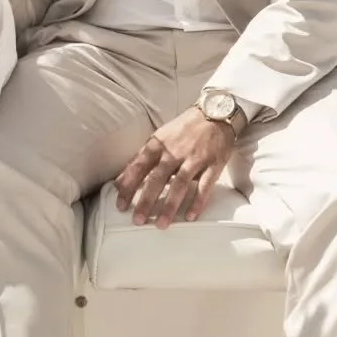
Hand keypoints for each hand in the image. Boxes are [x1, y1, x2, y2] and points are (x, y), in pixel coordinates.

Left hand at [113, 108, 236, 228]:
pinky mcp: (213, 164)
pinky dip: (198, 202)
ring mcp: (194, 158)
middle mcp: (174, 151)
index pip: (139, 166)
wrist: (216, 112)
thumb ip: (142, 159)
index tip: (120, 205)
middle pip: (157, 178)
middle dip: (146, 200)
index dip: (128, 186)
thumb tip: (120, 181)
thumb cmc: (184, 128)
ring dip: (170, 206)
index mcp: (158, 144)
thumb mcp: (160, 138)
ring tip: (161, 224)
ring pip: (179, 184)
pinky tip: (191, 217)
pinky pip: (205, 186)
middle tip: (137, 220)